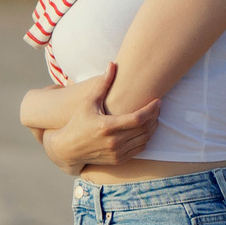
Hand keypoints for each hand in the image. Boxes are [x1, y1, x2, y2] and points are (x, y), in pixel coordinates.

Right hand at [42, 65, 159, 176]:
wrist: (67, 149)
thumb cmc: (77, 122)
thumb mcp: (88, 102)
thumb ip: (102, 84)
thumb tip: (112, 64)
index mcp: (107, 126)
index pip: (138, 118)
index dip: (151, 110)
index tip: (157, 101)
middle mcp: (113, 142)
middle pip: (145, 129)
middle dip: (155, 117)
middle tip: (157, 107)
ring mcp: (116, 152)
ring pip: (145, 140)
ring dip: (152, 128)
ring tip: (153, 117)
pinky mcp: (118, 160)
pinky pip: (139, 149)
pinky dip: (145, 139)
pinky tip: (145, 130)